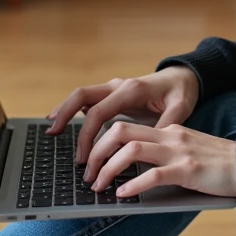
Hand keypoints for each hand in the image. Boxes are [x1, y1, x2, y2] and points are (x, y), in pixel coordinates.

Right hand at [45, 66, 199, 164]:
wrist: (183, 77)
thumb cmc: (181, 92)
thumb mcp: (181, 109)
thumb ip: (165, 125)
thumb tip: (149, 145)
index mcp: (131, 90)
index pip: (99, 112)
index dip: (87, 136)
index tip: (84, 159)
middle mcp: (118, 86)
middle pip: (81, 95)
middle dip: (63, 113)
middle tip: (51, 134)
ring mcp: (114, 88)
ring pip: (82, 96)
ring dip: (65, 110)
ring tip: (52, 129)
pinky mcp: (113, 94)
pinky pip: (89, 100)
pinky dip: (75, 110)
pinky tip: (66, 123)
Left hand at [86, 120, 235, 198]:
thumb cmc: (217, 163)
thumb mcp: (187, 151)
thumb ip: (163, 154)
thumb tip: (131, 171)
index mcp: (168, 130)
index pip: (125, 127)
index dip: (101, 142)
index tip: (90, 160)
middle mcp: (170, 136)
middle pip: (121, 132)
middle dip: (97, 152)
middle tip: (88, 173)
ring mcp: (179, 151)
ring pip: (132, 150)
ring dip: (109, 168)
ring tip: (99, 186)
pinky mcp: (189, 170)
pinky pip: (154, 175)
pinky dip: (134, 184)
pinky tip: (124, 194)